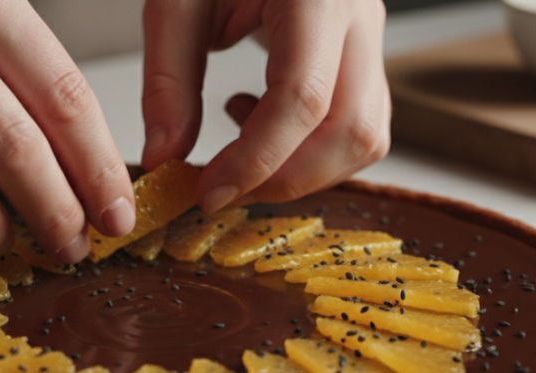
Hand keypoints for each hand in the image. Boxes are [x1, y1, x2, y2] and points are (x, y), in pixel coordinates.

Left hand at [140, 0, 390, 210]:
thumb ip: (168, 78)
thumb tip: (164, 155)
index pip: (303, 98)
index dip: (258, 160)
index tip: (209, 191)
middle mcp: (359, 15)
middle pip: (351, 130)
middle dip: (285, 178)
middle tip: (223, 188)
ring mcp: (371, 36)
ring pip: (366, 137)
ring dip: (303, 170)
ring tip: (242, 149)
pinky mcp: (364, 55)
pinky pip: (359, 125)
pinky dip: (312, 150)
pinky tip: (260, 122)